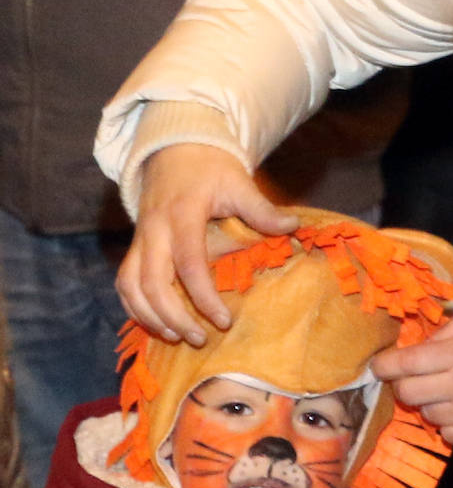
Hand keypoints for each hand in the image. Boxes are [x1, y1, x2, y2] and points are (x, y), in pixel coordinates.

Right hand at [117, 144, 299, 345]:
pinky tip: (157, 325)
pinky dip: (135, 307)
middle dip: (173, 316)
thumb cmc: (210, 168)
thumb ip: (262, 209)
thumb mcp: (238, 182)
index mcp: (182, 214)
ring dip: (151, 316)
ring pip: (131, 286)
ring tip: (176, 337)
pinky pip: (124, 283)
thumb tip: (292, 227)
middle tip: (199, 339)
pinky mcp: (133, 247)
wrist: (174, 148)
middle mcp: (154, 229)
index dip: (203, 296)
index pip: (188, 263)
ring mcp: (139, 239)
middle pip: (152, 282)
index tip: (223, 321)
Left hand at [372, 312, 452, 446]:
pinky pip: (449, 435)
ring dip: (429, 404)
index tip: (379, 365)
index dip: (385, 365)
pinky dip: (449, 424)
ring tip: (448, 392)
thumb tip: (427, 341)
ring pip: (427, 416)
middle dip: (404, 385)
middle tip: (415, 377)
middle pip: (408, 394)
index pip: (407, 363)